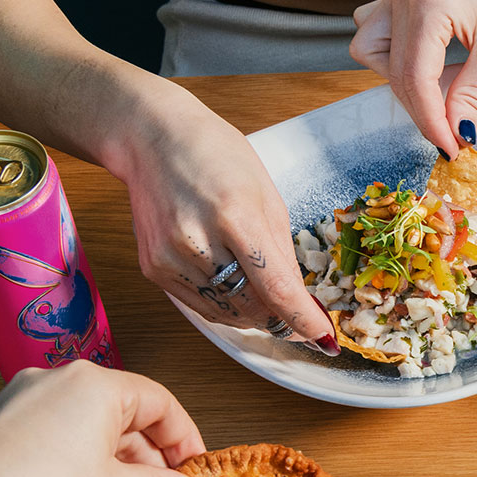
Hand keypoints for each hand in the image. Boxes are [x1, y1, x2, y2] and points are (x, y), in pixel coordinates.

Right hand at [115, 90, 337, 353]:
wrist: (152, 139)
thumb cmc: (216, 158)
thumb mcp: (267, 197)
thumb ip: (282, 254)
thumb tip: (299, 301)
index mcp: (235, 217)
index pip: (276, 288)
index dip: (303, 320)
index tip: (324, 338)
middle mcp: (198, 241)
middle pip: (252, 308)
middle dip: (280, 317)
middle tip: (295, 311)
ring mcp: (170, 258)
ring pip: (227, 314)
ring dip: (253, 312)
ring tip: (260, 287)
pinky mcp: (153, 268)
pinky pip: (200, 307)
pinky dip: (224, 305)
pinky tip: (230, 281)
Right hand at [350, 0, 476, 156]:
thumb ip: (472, 95)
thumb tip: (455, 131)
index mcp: (429, 6)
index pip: (415, 79)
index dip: (431, 121)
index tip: (450, 147)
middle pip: (393, 71)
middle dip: (421, 108)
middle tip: (452, 132)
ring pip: (373, 49)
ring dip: (399, 79)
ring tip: (439, 94)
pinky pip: (380, 30)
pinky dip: (395, 55)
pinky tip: (429, 67)